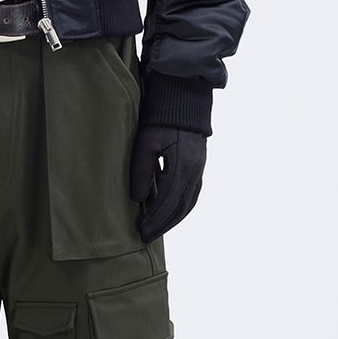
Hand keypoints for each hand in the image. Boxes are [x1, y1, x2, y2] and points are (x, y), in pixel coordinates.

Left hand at [130, 124, 206, 240]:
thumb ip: (141, 171)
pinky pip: (192, 196)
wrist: (183, 102)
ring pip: (188, 204)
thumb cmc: (160, 120)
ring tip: (155, 230)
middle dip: (162, 225)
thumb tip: (137, 200)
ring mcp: (200, 170)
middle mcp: (195, 172)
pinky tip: (169, 214)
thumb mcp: (145, 143)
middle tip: (145, 237)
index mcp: (183, 166)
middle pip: (179, 208)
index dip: (154, 219)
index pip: (167, 202)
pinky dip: (181, 209)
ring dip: (172, 220)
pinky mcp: (199, 167)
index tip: (140, 231)